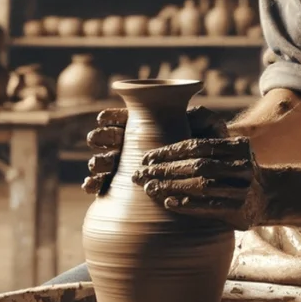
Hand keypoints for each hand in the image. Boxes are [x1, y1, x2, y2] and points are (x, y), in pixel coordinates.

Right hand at [81, 106, 228, 195]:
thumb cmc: (207, 149)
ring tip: (94, 166)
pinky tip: (90, 188)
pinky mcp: (124, 191)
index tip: (103, 118)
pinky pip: (105, 188)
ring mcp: (126, 168)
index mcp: (146, 128)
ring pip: (104, 163)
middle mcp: (132, 147)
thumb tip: (198, 110)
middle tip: (96, 139)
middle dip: (100, 138)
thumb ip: (203, 119)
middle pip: (109, 140)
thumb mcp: (207, 132)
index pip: (123, 120)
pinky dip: (95, 186)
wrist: (210, 179)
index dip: (111, 118)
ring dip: (96, 163)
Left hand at [132, 136, 265, 230]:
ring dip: (172, 186)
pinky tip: (168, 202)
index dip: (170, 151)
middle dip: (166, 169)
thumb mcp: (227, 151)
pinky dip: (187, 204)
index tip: (146, 158)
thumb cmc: (233, 171)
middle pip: (198, 165)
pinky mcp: (239, 210)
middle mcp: (243, 165)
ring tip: (149, 188)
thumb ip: (203, 141)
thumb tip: (170, 132)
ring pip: (202, 185)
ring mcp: (243, 188)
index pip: (198, 146)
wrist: (267, 197)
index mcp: (237, 146)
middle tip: (141, 174)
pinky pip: (208, 207)